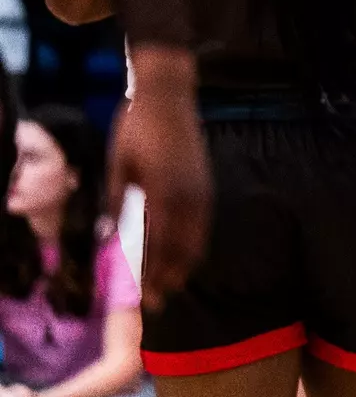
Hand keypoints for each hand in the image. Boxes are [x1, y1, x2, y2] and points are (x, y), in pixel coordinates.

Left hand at [115, 45, 209, 311]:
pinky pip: (204, 222)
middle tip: (158, 301)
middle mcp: (188, 196)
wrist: (168, 95)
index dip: (152, 273)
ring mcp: (201, 188)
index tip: (146, 297)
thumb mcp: (117, 165)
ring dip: (186, 262)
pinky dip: (196, 242)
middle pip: (183, 248)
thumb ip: (116, 200)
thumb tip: (109, 236)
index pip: (158, 244)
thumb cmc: (136, 127)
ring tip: (174, 282)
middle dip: (171, 276)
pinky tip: (187, 251)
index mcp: (163, 193)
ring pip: (199, 237)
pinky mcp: (206, 182)